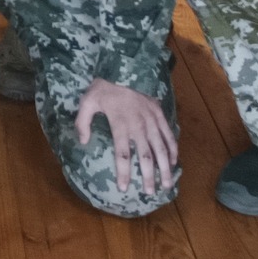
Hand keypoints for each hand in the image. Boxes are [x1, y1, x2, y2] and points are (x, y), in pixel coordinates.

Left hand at [75, 78, 176, 195]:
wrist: (124, 66)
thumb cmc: (103, 86)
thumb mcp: (87, 101)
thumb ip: (82, 122)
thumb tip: (83, 141)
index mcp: (121, 124)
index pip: (123, 154)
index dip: (124, 172)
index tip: (123, 188)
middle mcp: (139, 125)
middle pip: (146, 156)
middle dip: (148, 177)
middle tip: (149, 193)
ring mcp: (151, 120)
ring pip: (161, 149)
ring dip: (165, 168)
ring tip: (167, 184)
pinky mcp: (159, 114)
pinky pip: (169, 134)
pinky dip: (173, 149)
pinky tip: (175, 162)